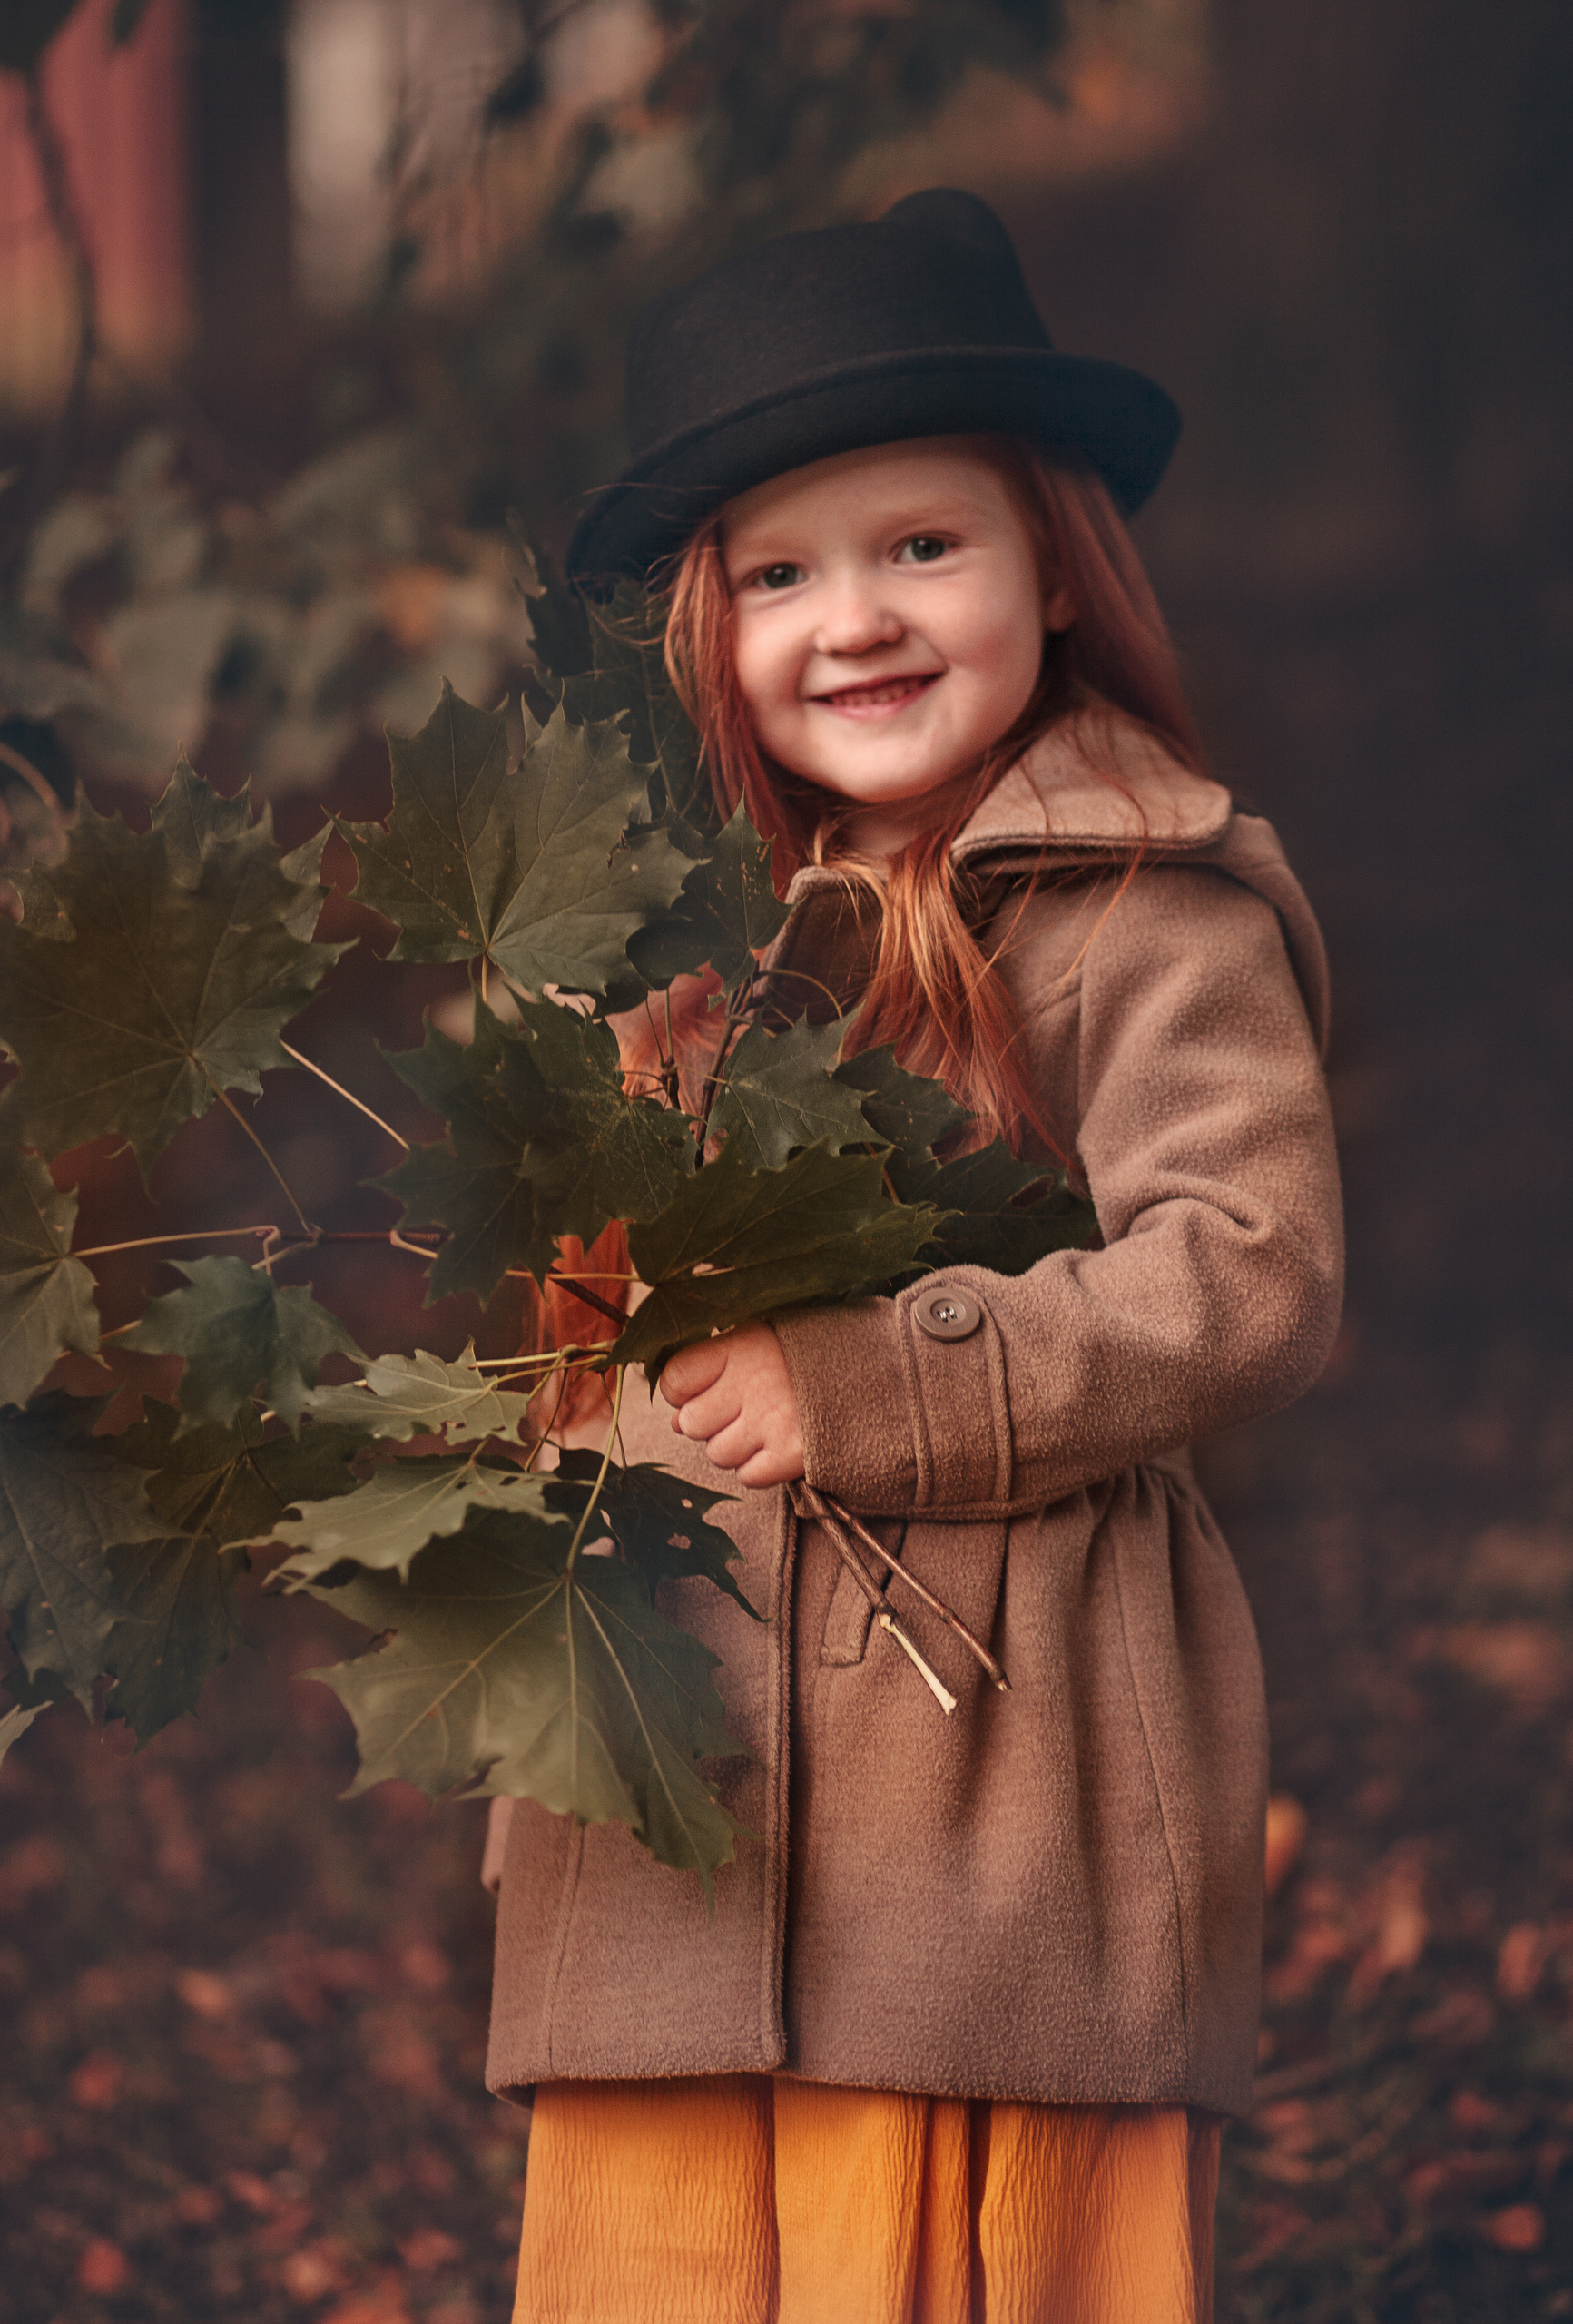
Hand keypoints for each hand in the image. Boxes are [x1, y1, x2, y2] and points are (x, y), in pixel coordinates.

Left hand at [660, 1322, 804, 1485]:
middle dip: (709, 1423)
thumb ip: (713, 1370)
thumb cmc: (808, 1354)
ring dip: (736, 1447)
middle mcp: (750, 1384)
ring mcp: (771, 1422)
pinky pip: (748, 1476)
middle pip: (691, 1424)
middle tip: (741, 1410)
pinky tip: (778, 1444)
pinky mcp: (792, 1454)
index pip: (675, 1379)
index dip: (681, 1391)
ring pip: (718, 1454)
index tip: (702, 1389)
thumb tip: (675, 1420)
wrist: (880, 1371)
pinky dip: (759, 1467)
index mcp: (739, 1347)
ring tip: (765, 1425)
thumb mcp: (759, 1341)